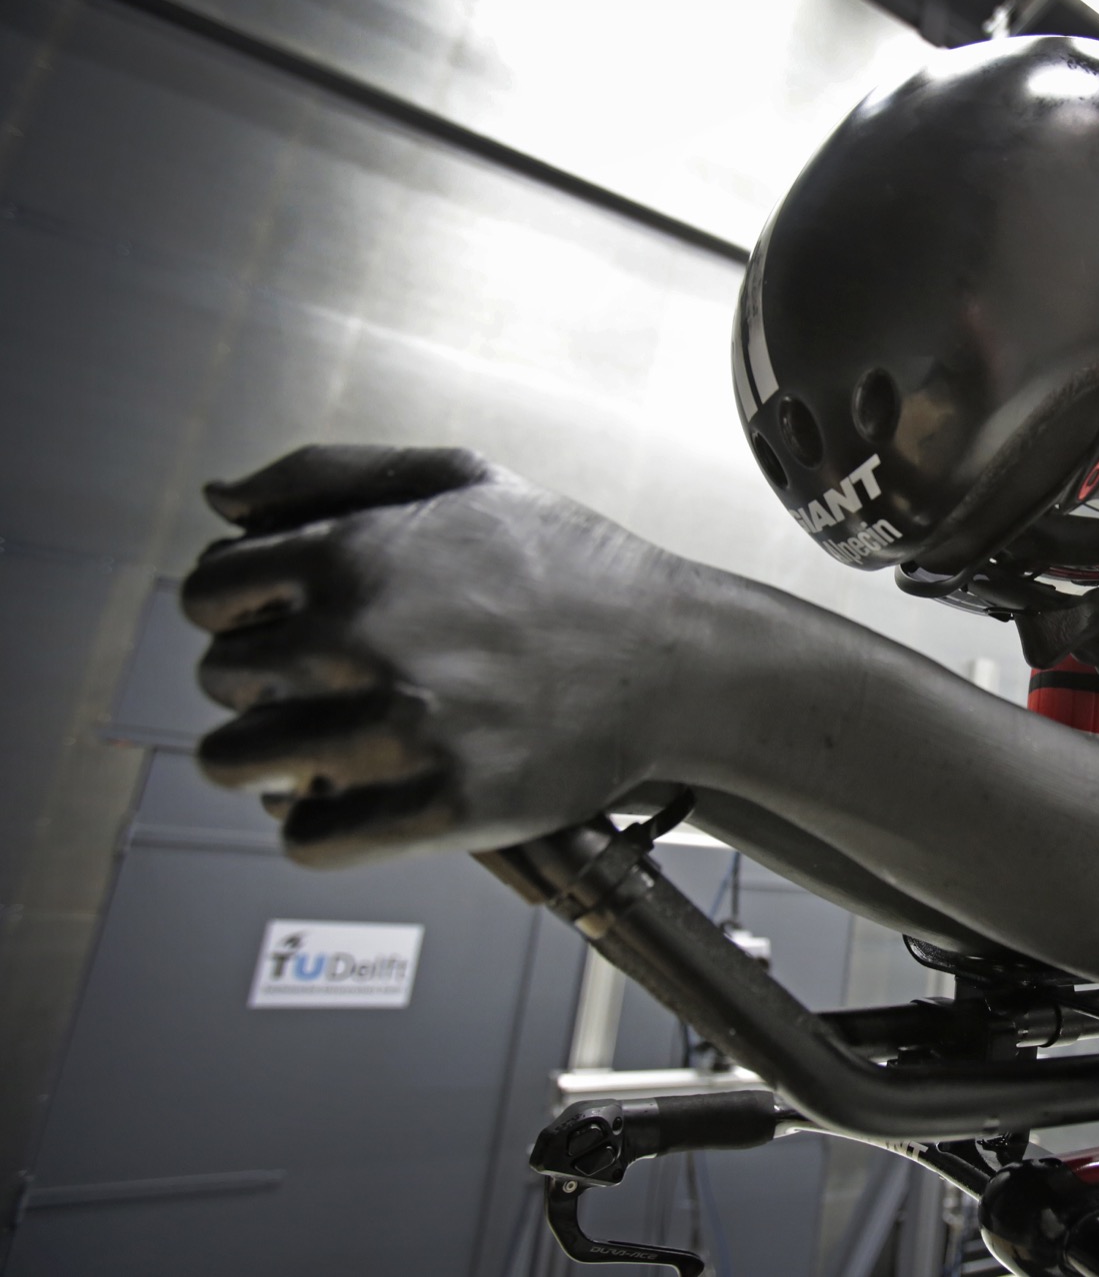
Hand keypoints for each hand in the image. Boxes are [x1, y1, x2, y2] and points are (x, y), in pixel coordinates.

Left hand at [182, 445, 684, 866]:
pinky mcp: (441, 808)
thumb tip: (219, 501)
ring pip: (240, 763)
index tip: (278, 627)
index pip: (209, 592)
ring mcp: (401, 731)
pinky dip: (313, 822)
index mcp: (356, 555)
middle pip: (220, 678)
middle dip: (254, 683)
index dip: (235, 611)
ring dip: (263, 760)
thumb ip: (328, 475)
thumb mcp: (461, 479)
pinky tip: (350, 796)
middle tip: (317, 688)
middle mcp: (363, 641)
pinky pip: (309, 837)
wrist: (675, 658)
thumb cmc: (572, 565)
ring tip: (316, 748)